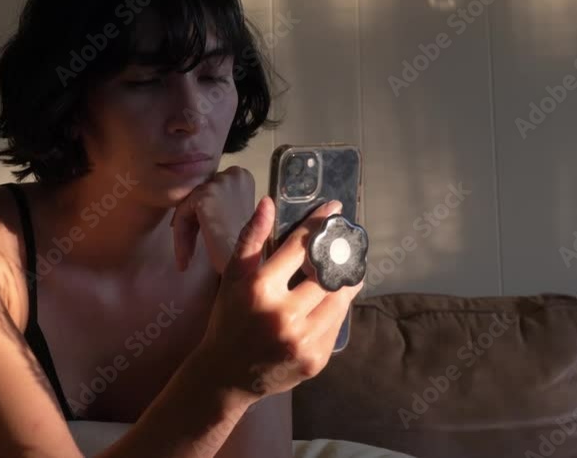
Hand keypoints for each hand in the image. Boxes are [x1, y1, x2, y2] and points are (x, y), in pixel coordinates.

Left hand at [170, 166, 254, 274]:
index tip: (201, 239)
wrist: (248, 266)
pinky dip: (181, 237)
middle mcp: (233, 174)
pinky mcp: (205, 197)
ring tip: (186, 259)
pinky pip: (182, 215)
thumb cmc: (246, 247)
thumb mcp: (237, 215)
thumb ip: (222, 203)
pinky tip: (184, 260)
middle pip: (199, 197)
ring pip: (188, 206)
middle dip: (192, 223)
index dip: (203, 217)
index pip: (212, 192)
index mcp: (243, 177)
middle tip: (189, 252)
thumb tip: (202, 205)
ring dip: (185, 233)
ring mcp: (219, 184)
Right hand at [192, 197, 364, 403]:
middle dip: (340, 255)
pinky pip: (337, 325)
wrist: (226, 374)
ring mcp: (302, 340)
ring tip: (350, 269)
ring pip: (339, 300)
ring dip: (347, 281)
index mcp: (260, 289)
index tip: (335, 210)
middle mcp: (283, 314)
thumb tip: (268, 203)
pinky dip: (339, 309)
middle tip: (348, 242)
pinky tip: (335, 299)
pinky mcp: (316, 359)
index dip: (320, 225)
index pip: (299, 247)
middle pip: (326, 273)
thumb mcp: (232, 277)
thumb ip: (251, 238)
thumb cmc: (229, 319)